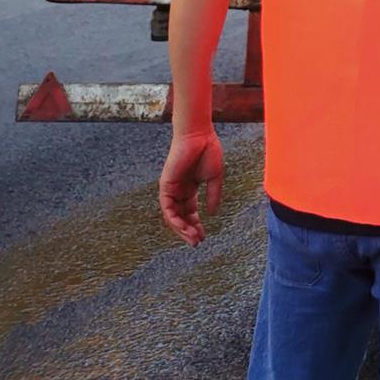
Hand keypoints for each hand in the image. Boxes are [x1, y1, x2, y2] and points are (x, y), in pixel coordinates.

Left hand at [160, 128, 223, 246]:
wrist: (199, 136)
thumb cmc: (208, 151)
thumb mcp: (214, 178)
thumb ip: (213, 196)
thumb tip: (212, 213)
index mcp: (190, 188)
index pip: (190, 212)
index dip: (196, 225)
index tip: (204, 236)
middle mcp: (178, 191)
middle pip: (181, 217)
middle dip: (189, 231)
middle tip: (197, 243)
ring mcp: (171, 189)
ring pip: (173, 216)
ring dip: (182, 229)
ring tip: (193, 239)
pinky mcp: (165, 186)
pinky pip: (167, 208)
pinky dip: (175, 219)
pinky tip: (185, 227)